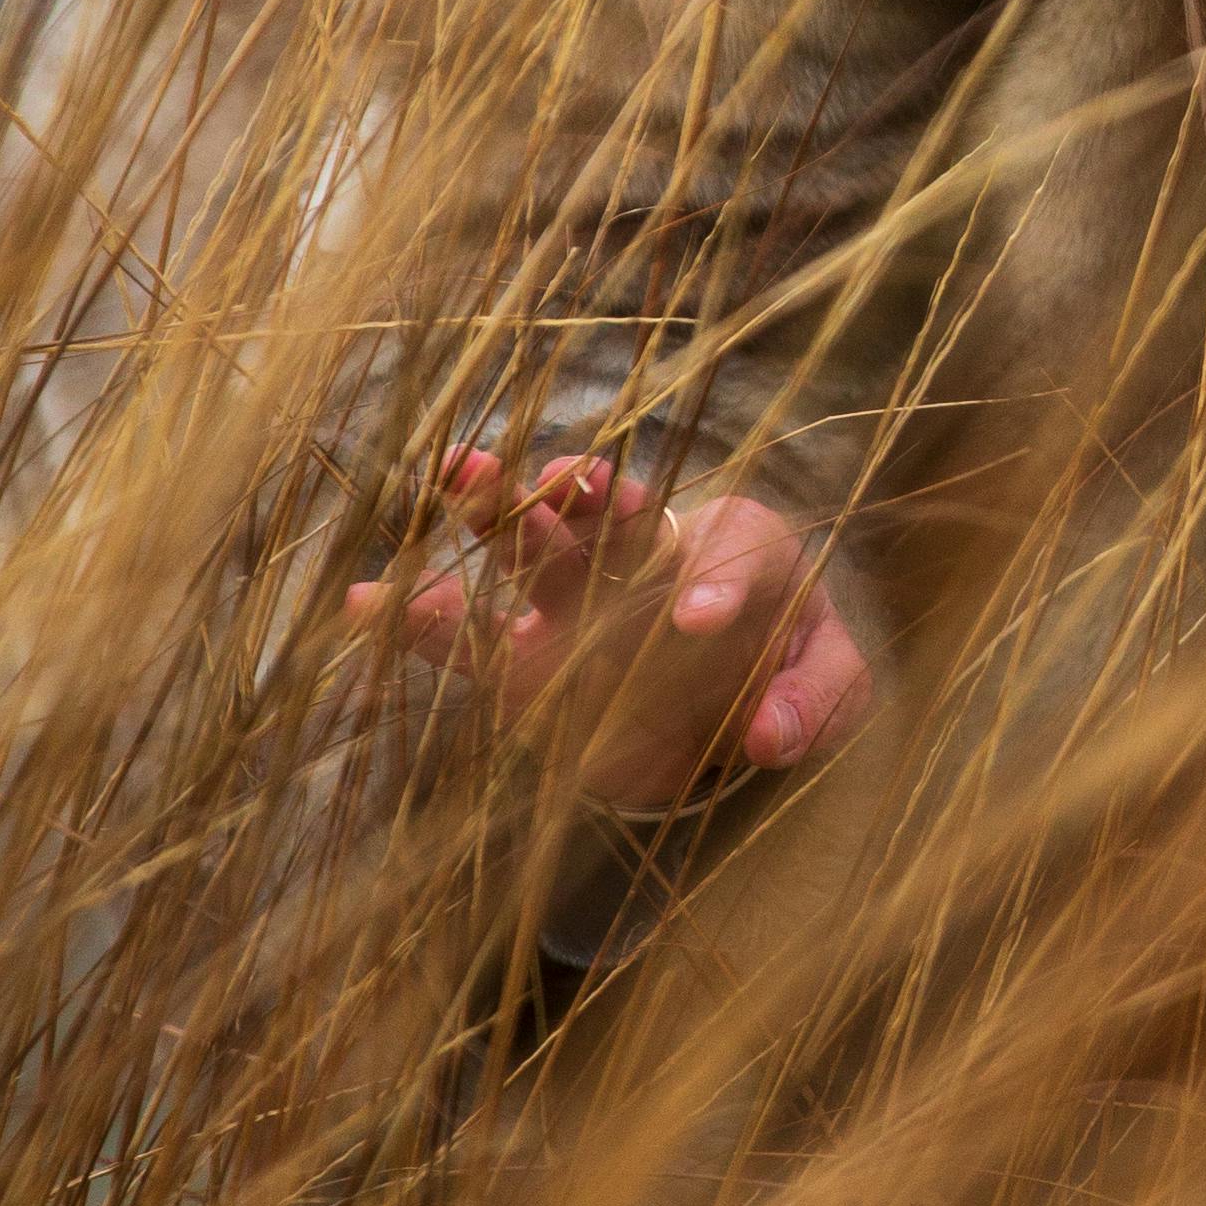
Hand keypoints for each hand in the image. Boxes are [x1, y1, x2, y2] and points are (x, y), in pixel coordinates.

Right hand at [345, 453, 872, 811]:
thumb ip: (816, 700)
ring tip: (456, 469)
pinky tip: (369, 601)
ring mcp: (581, 611)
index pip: (734, 547)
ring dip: (497, 511)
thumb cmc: (792, 673)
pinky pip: (471, 645)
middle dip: (584, 494)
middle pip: (614, 518)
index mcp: (738, 553)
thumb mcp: (835, 688)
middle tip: (559, 476)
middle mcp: (652, 565)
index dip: (717, 575)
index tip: (700, 618)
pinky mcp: (529, 669)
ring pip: (534, 552)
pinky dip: (423, 624)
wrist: (734, 710)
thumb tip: (768, 737)